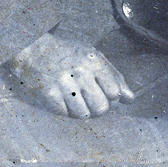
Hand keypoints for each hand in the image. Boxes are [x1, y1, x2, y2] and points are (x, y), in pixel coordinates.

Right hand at [8, 33, 134, 117]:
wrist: (36, 51)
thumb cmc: (69, 54)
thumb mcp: (94, 57)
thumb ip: (114, 77)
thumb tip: (131, 99)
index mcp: (94, 61)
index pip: (115, 91)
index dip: (113, 98)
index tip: (106, 94)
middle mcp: (80, 72)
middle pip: (101, 107)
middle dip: (99, 109)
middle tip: (92, 100)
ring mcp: (64, 84)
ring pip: (84, 115)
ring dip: (82, 111)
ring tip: (76, 98)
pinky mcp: (49, 95)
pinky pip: (66, 115)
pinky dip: (67, 111)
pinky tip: (63, 99)